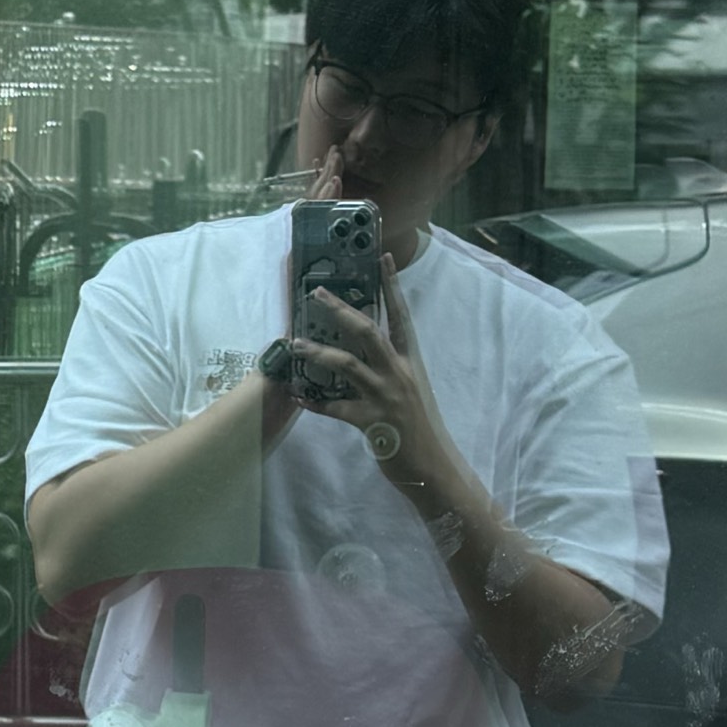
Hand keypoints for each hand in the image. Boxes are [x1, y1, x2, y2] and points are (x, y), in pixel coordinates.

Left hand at [287, 269, 469, 511]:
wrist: (431, 468)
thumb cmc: (419, 428)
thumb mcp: (411, 390)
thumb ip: (391, 368)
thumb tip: (366, 350)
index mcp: (410, 362)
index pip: (401, 316)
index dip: (392, 287)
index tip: (383, 258)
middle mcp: (399, 374)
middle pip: (368, 331)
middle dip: (340, 310)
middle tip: (316, 293)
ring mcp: (386, 397)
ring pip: (347, 364)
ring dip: (318, 353)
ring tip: (295, 344)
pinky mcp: (372, 422)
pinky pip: (335, 408)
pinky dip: (314, 402)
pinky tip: (298, 396)